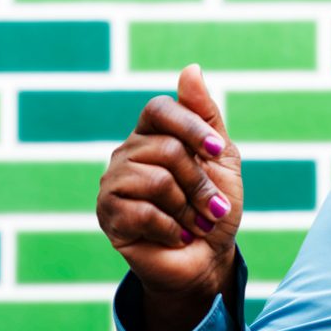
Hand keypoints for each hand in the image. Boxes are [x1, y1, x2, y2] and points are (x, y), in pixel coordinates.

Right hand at [98, 64, 244, 330]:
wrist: (207, 260)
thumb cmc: (215, 208)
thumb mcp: (221, 159)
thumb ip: (205, 116)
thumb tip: (190, 69)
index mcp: (152, 134)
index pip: (160, 109)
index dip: (191, 127)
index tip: (216, 151)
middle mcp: (128, 152)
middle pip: (168, 150)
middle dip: (200, 184)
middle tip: (212, 208)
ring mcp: (114, 183)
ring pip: (157, 180)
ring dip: (188, 209)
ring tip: (192, 223)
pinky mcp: (109, 215)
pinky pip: (143, 212)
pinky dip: (171, 228)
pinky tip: (175, 236)